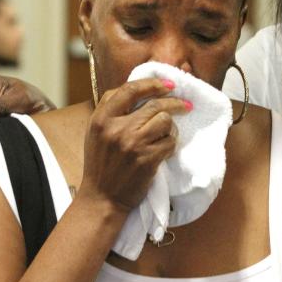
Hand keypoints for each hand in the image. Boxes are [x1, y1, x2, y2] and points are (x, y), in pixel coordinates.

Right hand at [78, 78, 188, 212]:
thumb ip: (112, 111)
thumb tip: (141, 90)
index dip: (152, 84)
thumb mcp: (96, 132)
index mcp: (101, 118)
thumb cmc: (100, 164)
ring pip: (165, 122)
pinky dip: (170, 145)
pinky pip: (170, 143)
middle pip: (154, 105)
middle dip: (174, 103)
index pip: (129, 90)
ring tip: (166, 136)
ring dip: (170, 128)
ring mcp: (133, 144)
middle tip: (185, 105)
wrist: (102, 198)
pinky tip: (164, 151)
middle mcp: (116, 129)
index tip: (168, 85)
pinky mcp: (147, 160)